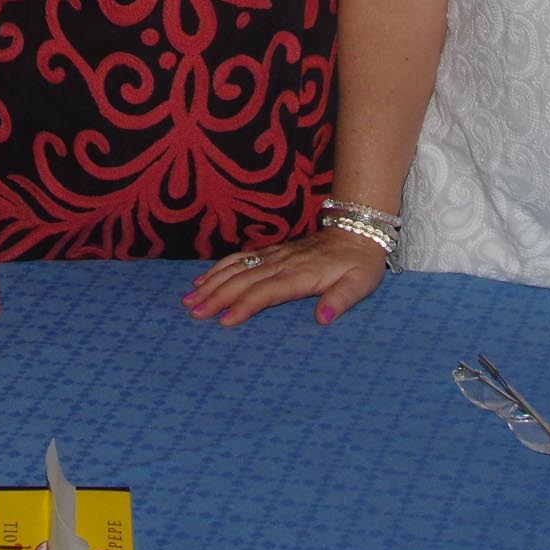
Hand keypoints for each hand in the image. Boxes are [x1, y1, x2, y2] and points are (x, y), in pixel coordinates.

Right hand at [184, 228, 388, 325]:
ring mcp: (275, 255)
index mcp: (301, 275)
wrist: (357, 229)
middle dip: (217, 297)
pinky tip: (204, 279)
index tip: (224, 320)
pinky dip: (220, 268)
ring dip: (213, 283)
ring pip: (238, 268)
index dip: (245, 306)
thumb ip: (341, 300)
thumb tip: (323, 319)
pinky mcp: (273, 251)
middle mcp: (283, 263)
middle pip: (244, 281)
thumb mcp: (360, 283)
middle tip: (194, 312)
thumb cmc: (360, 263)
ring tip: (190, 298)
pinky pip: (241, 258)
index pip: (267, 292)